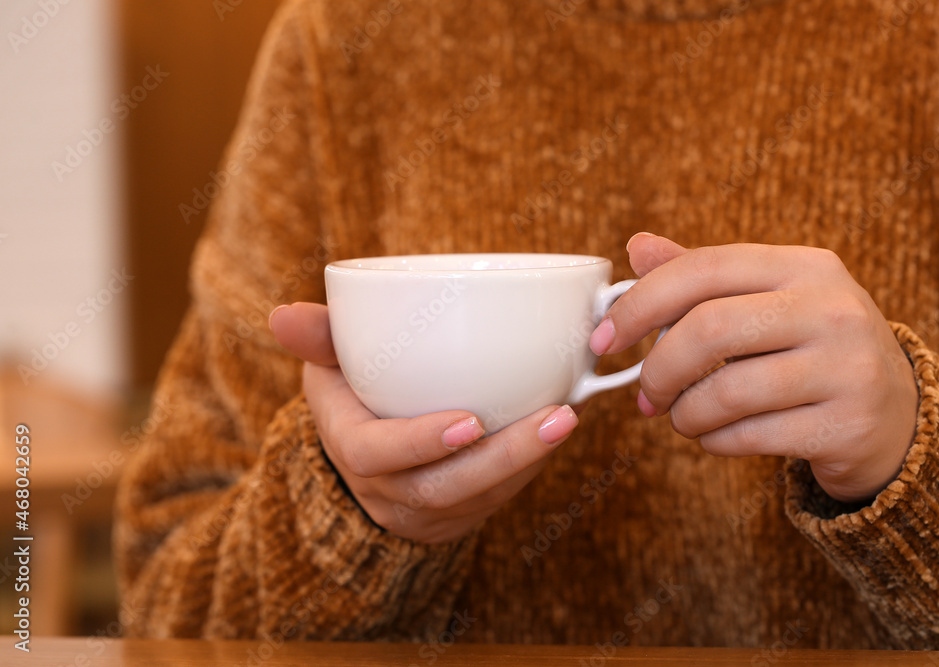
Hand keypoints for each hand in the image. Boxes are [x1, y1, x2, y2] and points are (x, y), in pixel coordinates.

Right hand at [269, 302, 579, 542]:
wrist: (368, 457)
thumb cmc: (352, 395)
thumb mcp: (329, 364)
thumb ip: (318, 337)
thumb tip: (281, 315)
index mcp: (351, 447)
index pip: (376, 456)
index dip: (419, 442)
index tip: (470, 420)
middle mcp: (387, 490)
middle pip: (445, 488)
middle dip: (504, 458)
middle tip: (557, 416)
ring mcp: (426, 510)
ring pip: (479, 499)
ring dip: (528, 461)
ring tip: (568, 418)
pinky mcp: (461, 515)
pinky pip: (497, 500)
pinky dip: (529, 467)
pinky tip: (558, 430)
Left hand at [591, 233, 918, 501]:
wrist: (896, 414)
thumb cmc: (811, 349)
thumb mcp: (768, 299)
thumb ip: (703, 276)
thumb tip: (637, 246)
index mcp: (804, 266)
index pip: (702, 269)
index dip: (639, 304)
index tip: (604, 339)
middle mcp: (832, 308)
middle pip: (708, 329)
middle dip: (658, 368)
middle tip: (644, 394)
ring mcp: (846, 367)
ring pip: (726, 391)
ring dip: (684, 414)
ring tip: (681, 418)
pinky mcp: (847, 424)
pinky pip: (749, 436)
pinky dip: (714, 441)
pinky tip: (714, 436)